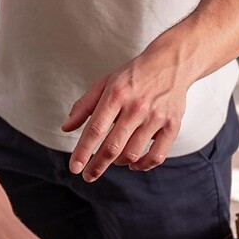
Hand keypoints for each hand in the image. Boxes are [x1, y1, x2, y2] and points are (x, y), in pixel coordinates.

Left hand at [61, 48, 190, 181]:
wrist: (170, 62)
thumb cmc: (133, 76)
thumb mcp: (105, 83)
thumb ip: (84, 106)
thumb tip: (66, 128)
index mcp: (116, 94)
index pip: (95, 129)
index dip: (83, 151)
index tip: (74, 167)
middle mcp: (136, 107)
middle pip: (113, 146)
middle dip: (97, 166)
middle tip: (88, 176)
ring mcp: (156, 117)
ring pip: (133, 154)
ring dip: (119, 162)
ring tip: (114, 159)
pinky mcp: (172, 125)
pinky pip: (156, 156)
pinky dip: (143, 166)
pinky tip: (134, 164)